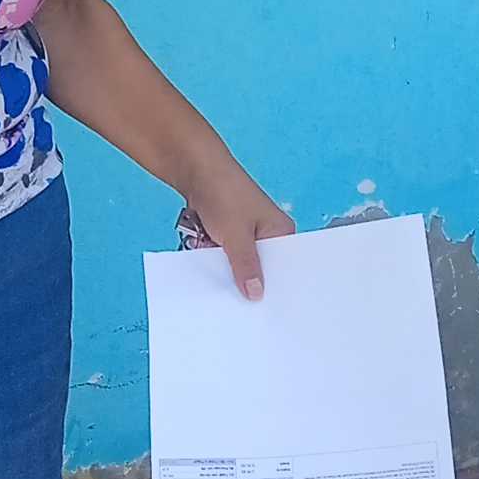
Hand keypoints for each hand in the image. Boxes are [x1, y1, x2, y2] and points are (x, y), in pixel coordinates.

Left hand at [179, 166, 295, 302]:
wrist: (193, 168)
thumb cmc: (223, 191)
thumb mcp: (236, 235)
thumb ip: (247, 266)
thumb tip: (256, 295)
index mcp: (281, 232)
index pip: (285, 268)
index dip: (274, 288)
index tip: (265, 309)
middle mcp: (268, 234)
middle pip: (260, 269)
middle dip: (246, 281)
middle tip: (238, 303)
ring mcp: (246, 235)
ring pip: (239, 264)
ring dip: (226, 270)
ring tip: (218, 281)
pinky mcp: (228, 234)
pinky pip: (224, 257)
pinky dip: (214, 260)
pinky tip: (207, 267)